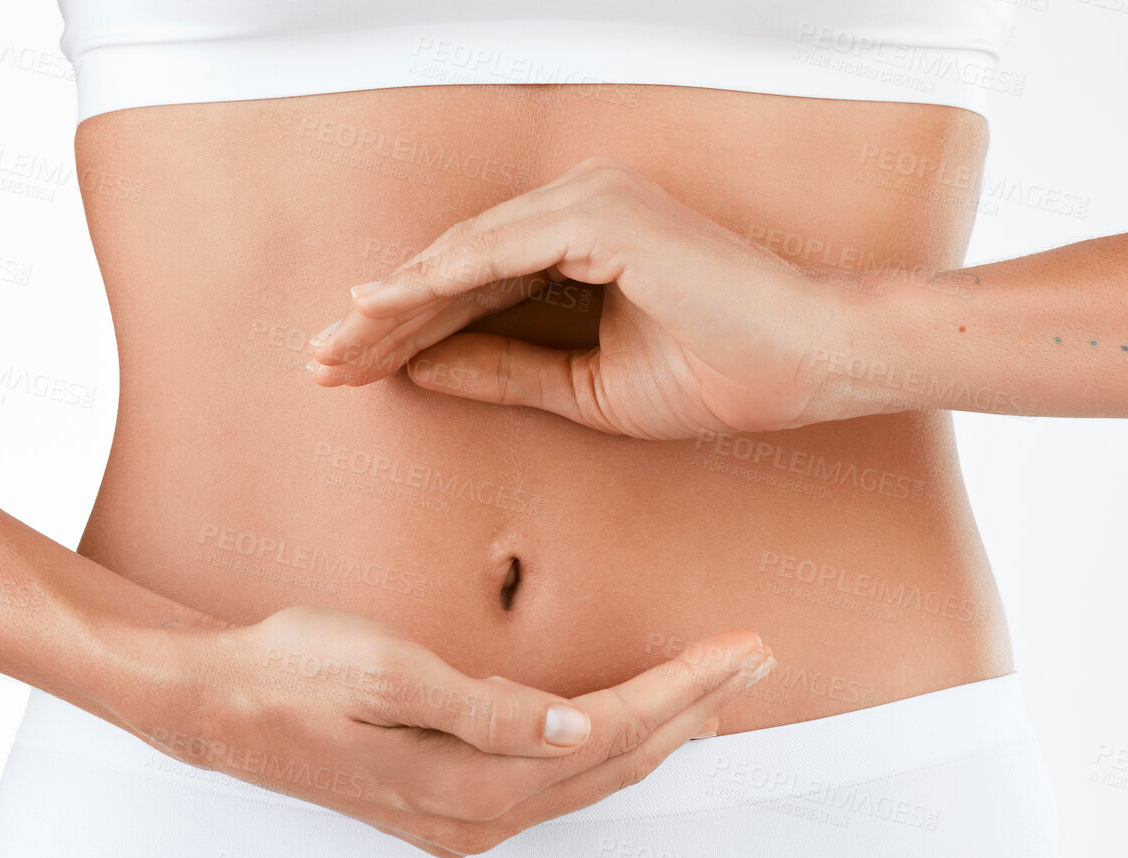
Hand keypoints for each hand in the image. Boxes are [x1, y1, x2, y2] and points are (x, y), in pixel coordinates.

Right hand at [118, 605, 774, 857]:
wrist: (215, 705)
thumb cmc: (293, 671)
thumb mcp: (386, 672)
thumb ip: (486, 708)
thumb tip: (576, 727)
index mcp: (474, 782)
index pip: (612, 731)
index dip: (684, 690)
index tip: (738, 648)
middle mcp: (480, 817)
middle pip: (617, 761)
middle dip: (694, 710)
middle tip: (754, 657)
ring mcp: (465, 820)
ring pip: (593, 776)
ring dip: (661, 730)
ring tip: (716, 688)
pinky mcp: (450, 805)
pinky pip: (557, 781)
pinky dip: (608, 746)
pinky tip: (627, 721)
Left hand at [307, 156, 870, 439]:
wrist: (807, 363)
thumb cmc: (722, 373)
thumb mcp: (588, 386)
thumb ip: (506, 371)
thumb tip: (418, 370)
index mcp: (585, 239)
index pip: (476, 286)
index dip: (409, 330)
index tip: (353, 372)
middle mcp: (581, 205)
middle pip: (457, 266)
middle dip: (384, 319)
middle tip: (320, 362)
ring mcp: (590, 200)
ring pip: (464, 255)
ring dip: (396, 304)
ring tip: (335, 347)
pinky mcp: (600, 214)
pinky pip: (498, 251)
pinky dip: (438, 282)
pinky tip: (387, 312)